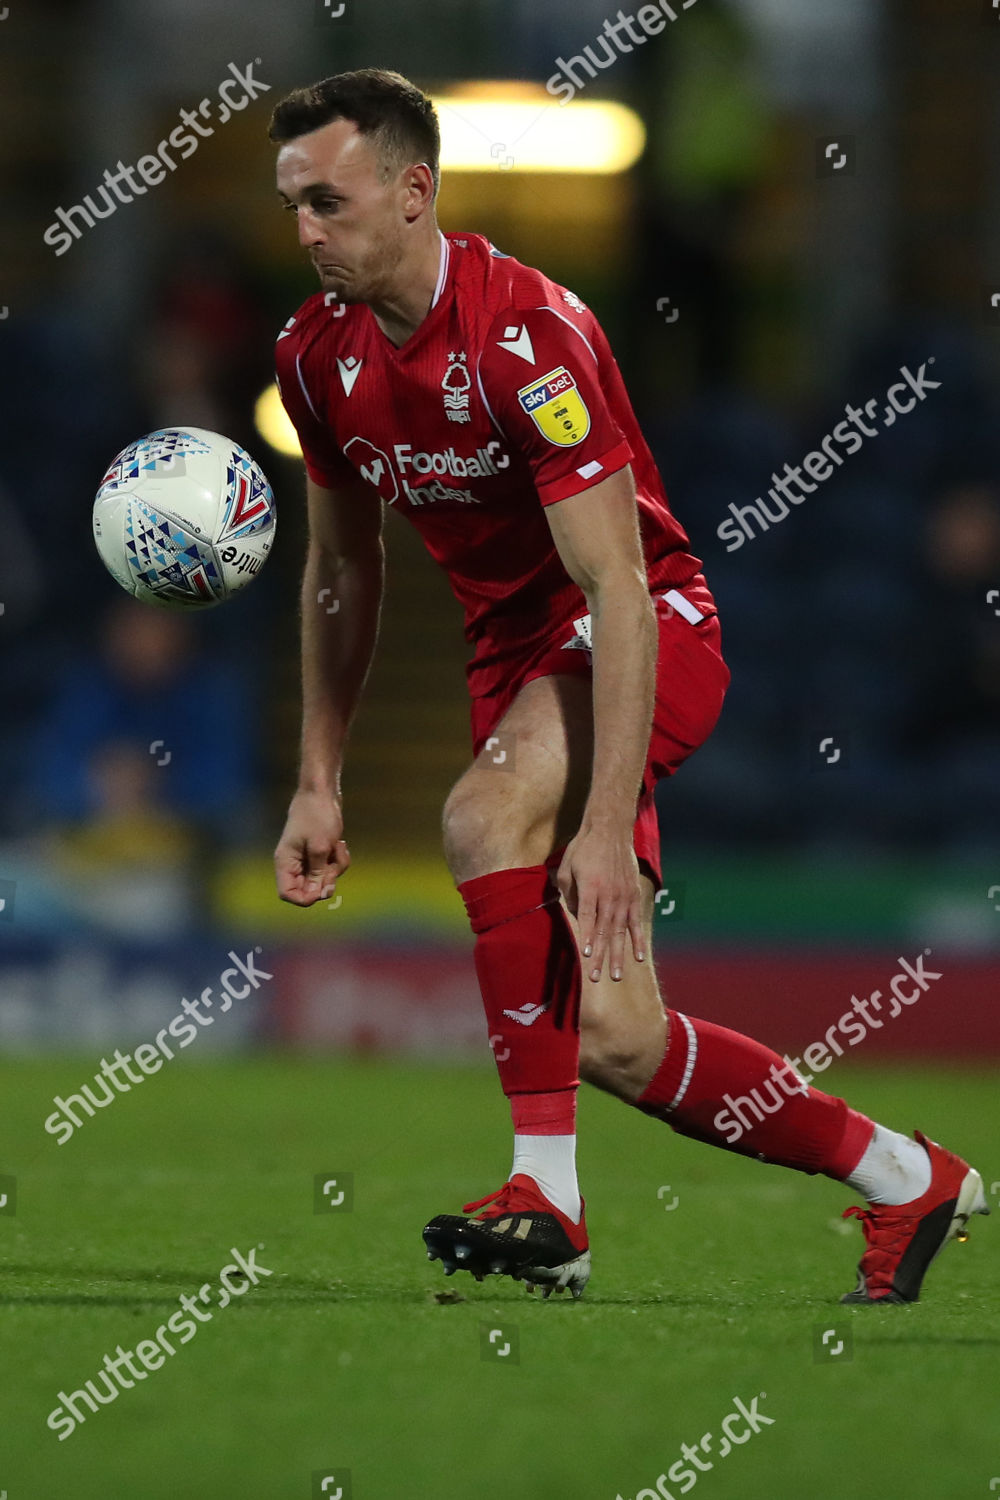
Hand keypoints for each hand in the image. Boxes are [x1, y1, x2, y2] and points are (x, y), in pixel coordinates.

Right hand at [274, 788, 350, 906]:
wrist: (322, 792)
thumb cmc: (317, 816)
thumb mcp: (320, 847)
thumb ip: (319, 873)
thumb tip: (319, 895)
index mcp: (286, 862)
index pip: (287, 893)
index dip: (304, 898)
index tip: (321, 890)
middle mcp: (294, 863)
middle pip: (308, 888)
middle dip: (325, 879)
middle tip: (332, 864)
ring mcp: (307, 858)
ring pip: (323, 878)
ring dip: (336, 867)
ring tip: (337, 847)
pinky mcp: (319, 852)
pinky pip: (331, 867)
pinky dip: (338, 858)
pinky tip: (340, 844)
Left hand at [555, 823, 644, 981]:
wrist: (610, 829)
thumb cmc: (583, 848)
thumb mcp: (566, 867)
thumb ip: (568, 893)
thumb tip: (574, 914)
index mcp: (590, 888)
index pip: (587, 919)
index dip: (587, 939)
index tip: (586, 956)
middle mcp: (609, 895)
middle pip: (604, 931)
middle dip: (600, 957)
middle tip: (596, 978)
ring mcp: (624, 896)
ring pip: (620, 931)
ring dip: (618, 955)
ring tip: (617, 976)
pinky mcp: (634, 895)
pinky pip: (636, 922)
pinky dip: (637, 940)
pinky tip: (638, 957)